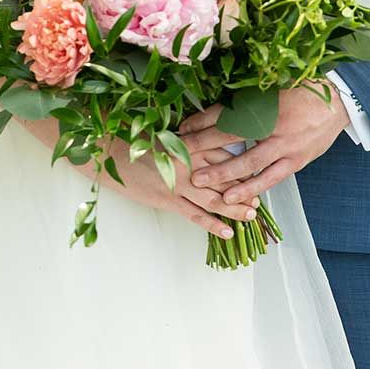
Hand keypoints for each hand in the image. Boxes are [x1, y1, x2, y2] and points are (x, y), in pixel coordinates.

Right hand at [103, 138, 256, 241]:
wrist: (110, 154)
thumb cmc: (138, 143)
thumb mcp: (169, 136)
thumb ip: (192, 143)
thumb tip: (216, 152)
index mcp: (190, 143)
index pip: (226, 156)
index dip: (243, 167)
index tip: (256, 174)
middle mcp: (189, 162)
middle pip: (225, 178)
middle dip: (244, 190)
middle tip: (259, 199)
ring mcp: (179, 182)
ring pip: (214, 199)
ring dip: (234, 209)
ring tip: (250, 215)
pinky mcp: (168, 199)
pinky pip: (195, 215)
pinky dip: (213, 225)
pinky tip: (227, 232)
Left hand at [179, 83, 349, 201]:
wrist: (336, 103)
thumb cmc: (300, 93)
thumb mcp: (270, 91)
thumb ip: (244, 102)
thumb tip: (212, 112)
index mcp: (263, 103)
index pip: (224, 113)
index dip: (200, 121)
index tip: (181, 130)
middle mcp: (272, 124)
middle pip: (230, 136)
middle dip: (202, 147)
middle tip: (179, 157)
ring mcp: (285, 145)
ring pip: (249, 162)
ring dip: (223, 173)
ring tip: (200, 182)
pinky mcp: (295, 161)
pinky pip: (270, 178)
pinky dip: (251, 188)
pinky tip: (235, 197)